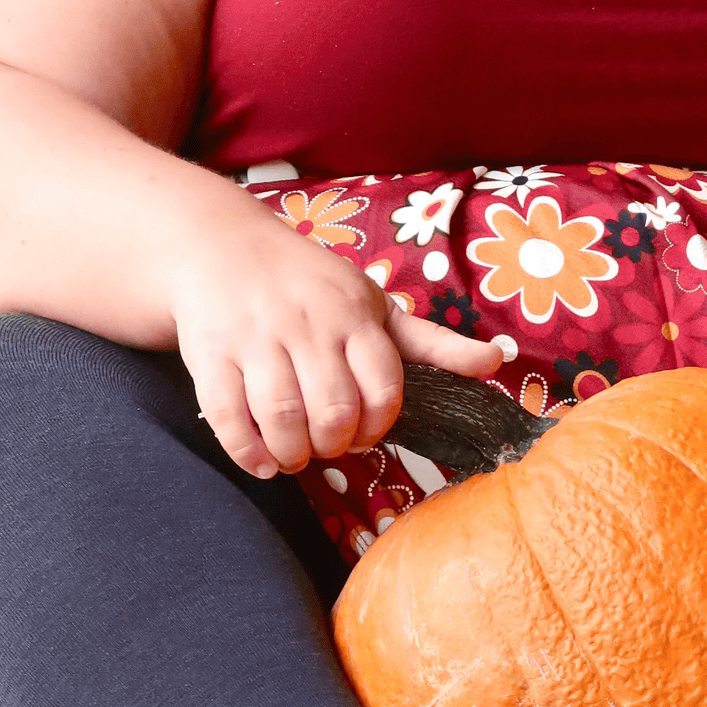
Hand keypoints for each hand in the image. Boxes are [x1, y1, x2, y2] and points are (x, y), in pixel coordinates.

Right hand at [168, 221, 501, 478]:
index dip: (379, 424)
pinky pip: (229, 418)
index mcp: (353, 316)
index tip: (366, 430)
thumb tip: (496, 362)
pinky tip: (263, 461)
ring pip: (282, 418)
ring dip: (294, 455)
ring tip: (296, 455)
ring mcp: (254, 338)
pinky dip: (249, 454)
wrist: (219, 245)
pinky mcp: (210, 354)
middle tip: (329, 444)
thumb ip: (432, 344)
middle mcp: (306, 324)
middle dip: (336, 444)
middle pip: (334, 410)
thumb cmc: (310, 287)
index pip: (383, 386)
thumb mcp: (375, 307)